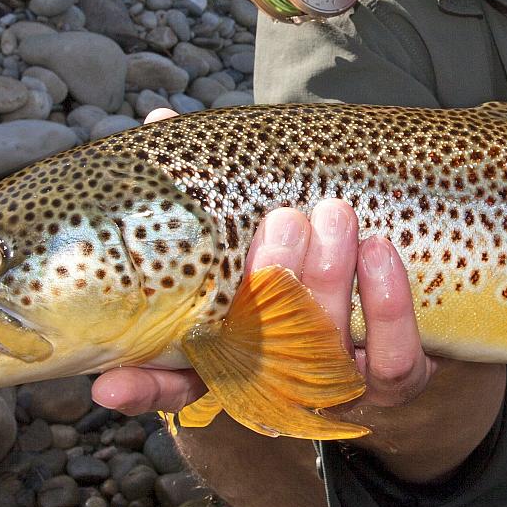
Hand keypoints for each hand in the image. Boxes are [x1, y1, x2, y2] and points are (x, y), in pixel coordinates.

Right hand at [94, 112, 504, 480]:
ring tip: (334, 214)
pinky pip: (393, 364)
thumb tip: (160, 119)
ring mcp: (334, 386)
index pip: (173, 382)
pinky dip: (388, 307)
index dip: (142, 387)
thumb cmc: (301, 247)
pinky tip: (381, 251)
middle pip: (262, 357)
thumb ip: (207, 182)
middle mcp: (276, 380)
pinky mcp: (393, 383)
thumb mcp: (251, 218)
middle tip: (285, 219)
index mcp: (228, 352)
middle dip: (271, 285)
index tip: (110, 380)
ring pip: (325, 354)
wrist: (397, 293)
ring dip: (328, 282)